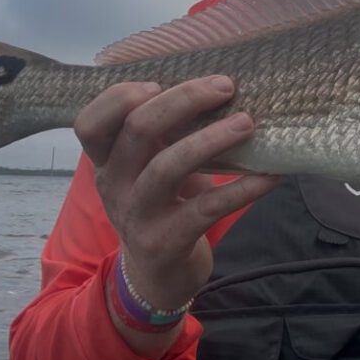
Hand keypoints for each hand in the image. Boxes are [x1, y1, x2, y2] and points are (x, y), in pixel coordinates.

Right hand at [74, 77, 278, 318]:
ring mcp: (137, 216)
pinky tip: (270, 176)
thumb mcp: (150, 168)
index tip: (158, 83)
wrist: (158, 276)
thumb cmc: (162, 205)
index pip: (89, 123)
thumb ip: (165, 134)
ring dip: (212, 139)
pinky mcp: (165, 242)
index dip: (119, 97)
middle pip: (137, 130)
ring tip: (248, 123)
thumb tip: (217, 87)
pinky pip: (206, 209)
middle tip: (225, 86)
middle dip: (183, 100)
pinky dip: (241, 189)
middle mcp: (114, 186)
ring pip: (168, 167)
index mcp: (106, 162)